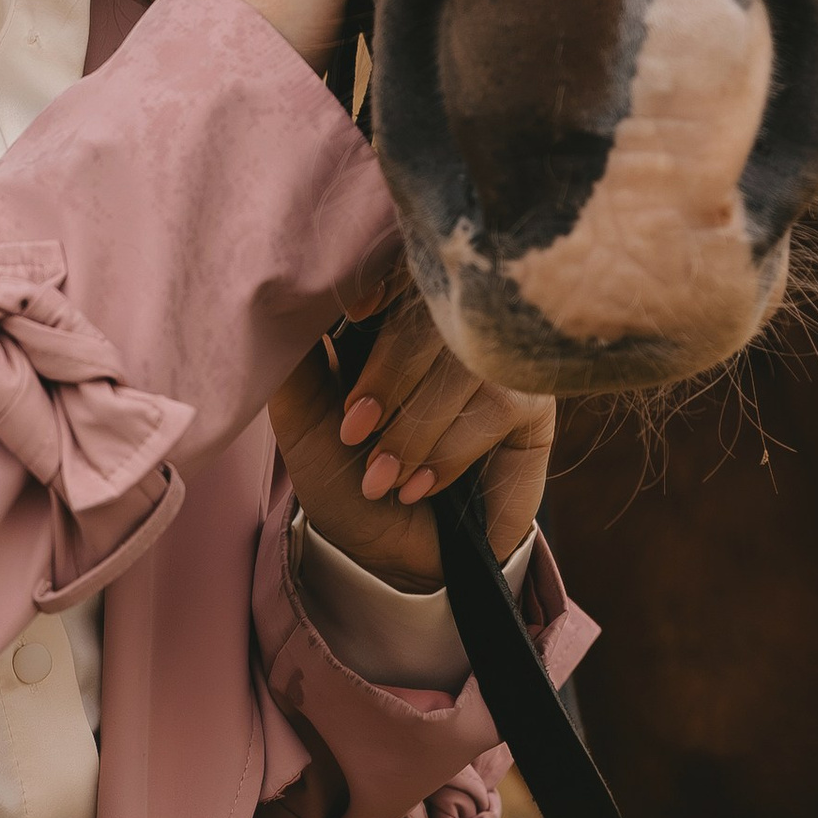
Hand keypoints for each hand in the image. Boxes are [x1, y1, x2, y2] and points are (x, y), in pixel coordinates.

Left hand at [269, 292, 552, 592]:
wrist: (390, 552)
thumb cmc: (343, 474)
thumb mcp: (303, 419)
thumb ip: (295, 360)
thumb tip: (285, 292)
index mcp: (394, 310)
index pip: (402, 265)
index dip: (383, 281)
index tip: (354, 315)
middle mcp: (453, 324)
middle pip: (439, 312)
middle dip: (390, 376)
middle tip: (353, 432)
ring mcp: (496, 359)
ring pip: (468, 364)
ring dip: (417, 427)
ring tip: (381, 476)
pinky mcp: (532, 404)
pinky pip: (499, 405)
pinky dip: (449, 451)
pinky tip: (420, 486)